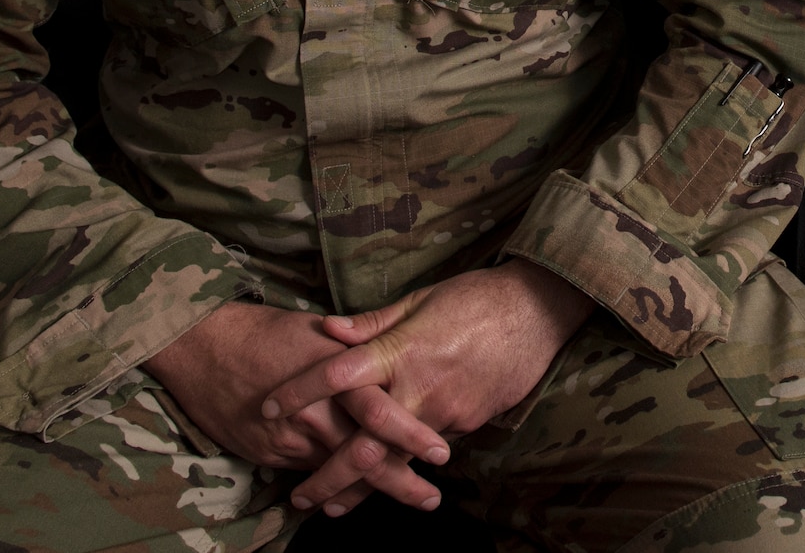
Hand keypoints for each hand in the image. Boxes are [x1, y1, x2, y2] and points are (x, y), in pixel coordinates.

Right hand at [145, 301, 439, 510]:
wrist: (204, 346)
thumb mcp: (321, 331)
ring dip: (368, 490)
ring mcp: (291, 437)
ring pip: (339, 471)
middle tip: (430, 498)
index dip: (413, 437)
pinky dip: (334, 486)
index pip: (383, 413)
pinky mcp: (271, 453)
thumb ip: (361, 345)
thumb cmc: (268, 331)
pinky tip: (352, 497)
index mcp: (337, 373)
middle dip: (400, 481)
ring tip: (404, 500)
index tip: (442, 453)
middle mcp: (317, 410)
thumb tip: (398, 356)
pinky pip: (311, 473)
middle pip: (365, 455)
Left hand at [261, 260, 594, 516]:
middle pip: (361, 445)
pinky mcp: (468, 423)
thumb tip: (326, 331)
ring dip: (361, 489)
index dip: (298, 392)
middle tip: (298, 499)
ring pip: (394, 461)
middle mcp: (418, 387)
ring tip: (332, 508)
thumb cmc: (476, 296)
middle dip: (326, 478)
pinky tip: (386, 480)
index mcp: (400, 348)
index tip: (266, 409)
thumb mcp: (420, 300)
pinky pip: (428, 447)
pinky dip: (403, 465)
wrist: (537, 311)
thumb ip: (371, 323)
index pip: (336, 374)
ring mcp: (444, 411)